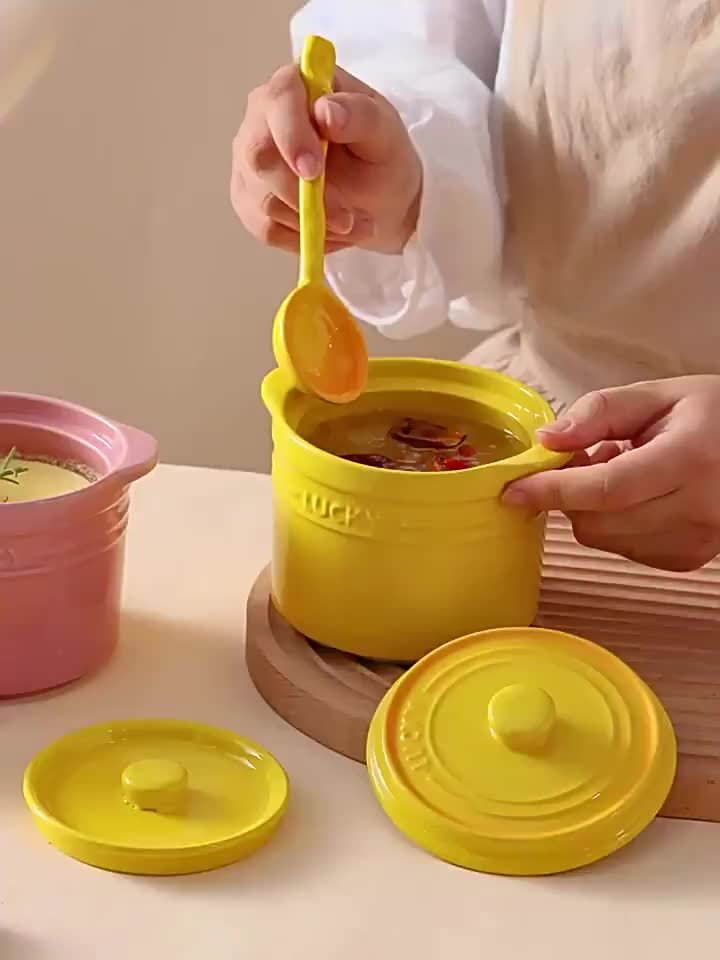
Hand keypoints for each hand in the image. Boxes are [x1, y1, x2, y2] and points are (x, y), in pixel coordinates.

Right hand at [231, 62, 421, 254]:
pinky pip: (265, 228)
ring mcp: (249, 162)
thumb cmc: (381, 155)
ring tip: (354, 225)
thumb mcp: (386, 132)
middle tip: (346, 219)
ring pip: (264, 200)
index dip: (291, 136)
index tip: (313, 171)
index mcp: (296, 86)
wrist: (379, 197)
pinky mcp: (249, 200)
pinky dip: (302, 239)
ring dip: (314, 222)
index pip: (278, 101)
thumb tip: (325, 111)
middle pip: (258, 157)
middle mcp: (262, 119)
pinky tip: (329, 232)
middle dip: (302, 195)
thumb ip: (361, 116)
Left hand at [503, 376, 719, 571]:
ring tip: (625, 470)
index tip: (512, 489)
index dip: (552, 490)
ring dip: (593, 509)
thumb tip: (546, 441)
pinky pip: (624, 549)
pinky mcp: (688, 559)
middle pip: (597, 522)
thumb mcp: (657, 395)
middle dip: (571, 494)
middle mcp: (697, 510)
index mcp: (689, 460)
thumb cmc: (712, 415)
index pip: (605, 489)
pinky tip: (640, 495)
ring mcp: (695, 542)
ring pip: (605, 539)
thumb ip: (598, 412)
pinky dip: (614, 524)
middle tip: (589, 456)